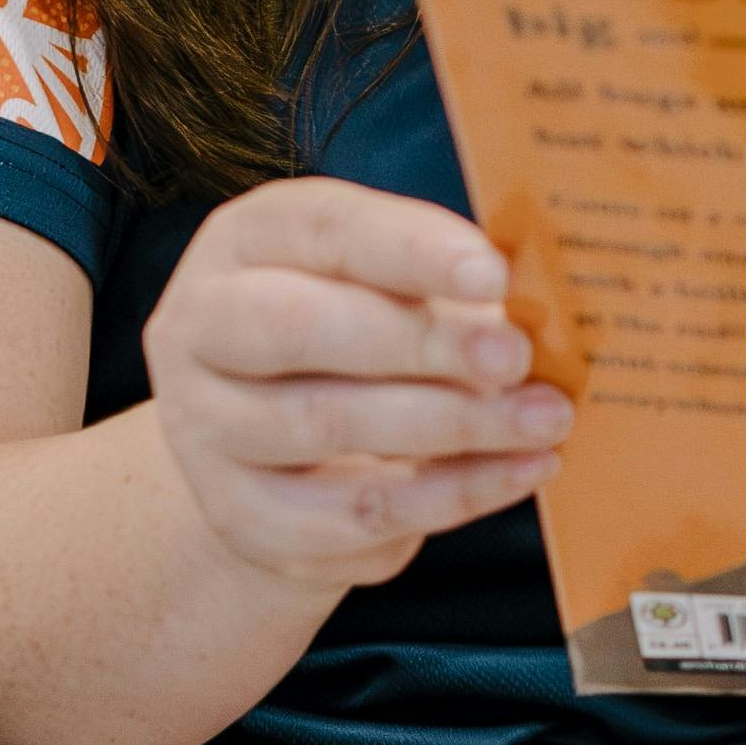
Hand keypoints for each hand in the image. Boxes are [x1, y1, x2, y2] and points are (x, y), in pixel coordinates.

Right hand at [144, 179, 568, 594]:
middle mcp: (200, 326)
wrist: (271, 457)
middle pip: (297, 327)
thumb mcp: (386, 287)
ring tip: (544, 421)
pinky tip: (518, 474)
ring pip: (322, 425)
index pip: (322, 229)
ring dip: (450, 426)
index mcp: (245, 241)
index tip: (494, 275)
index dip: (410, 249)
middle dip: (421, 343)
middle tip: (517, 359)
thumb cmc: (354, 338)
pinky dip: (445, 498)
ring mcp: (205, 427)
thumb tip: (545, 303)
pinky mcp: (237, 514)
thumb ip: (445, 282)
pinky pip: (346, 515)